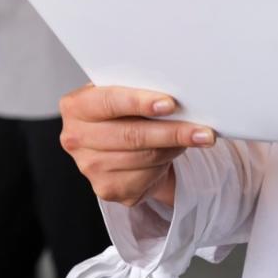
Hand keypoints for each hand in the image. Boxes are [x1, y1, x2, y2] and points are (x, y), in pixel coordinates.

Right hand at [58, 84, 216, 208]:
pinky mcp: (108, 189)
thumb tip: (175, 89)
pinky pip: (146, 177)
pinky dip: (167, 163)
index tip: (170, 104)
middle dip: (171, 131)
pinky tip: (174, 152)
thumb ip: (136, 88)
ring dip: (175, 147)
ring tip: (196, 137)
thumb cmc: (122, 111)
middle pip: (131, 135)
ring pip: (144, 157)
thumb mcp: (121, 92)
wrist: (119, 143)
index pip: (109, 101)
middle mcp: (76, 139)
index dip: (140, 102)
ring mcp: (90, 168)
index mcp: (76, 106)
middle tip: (202, 130)